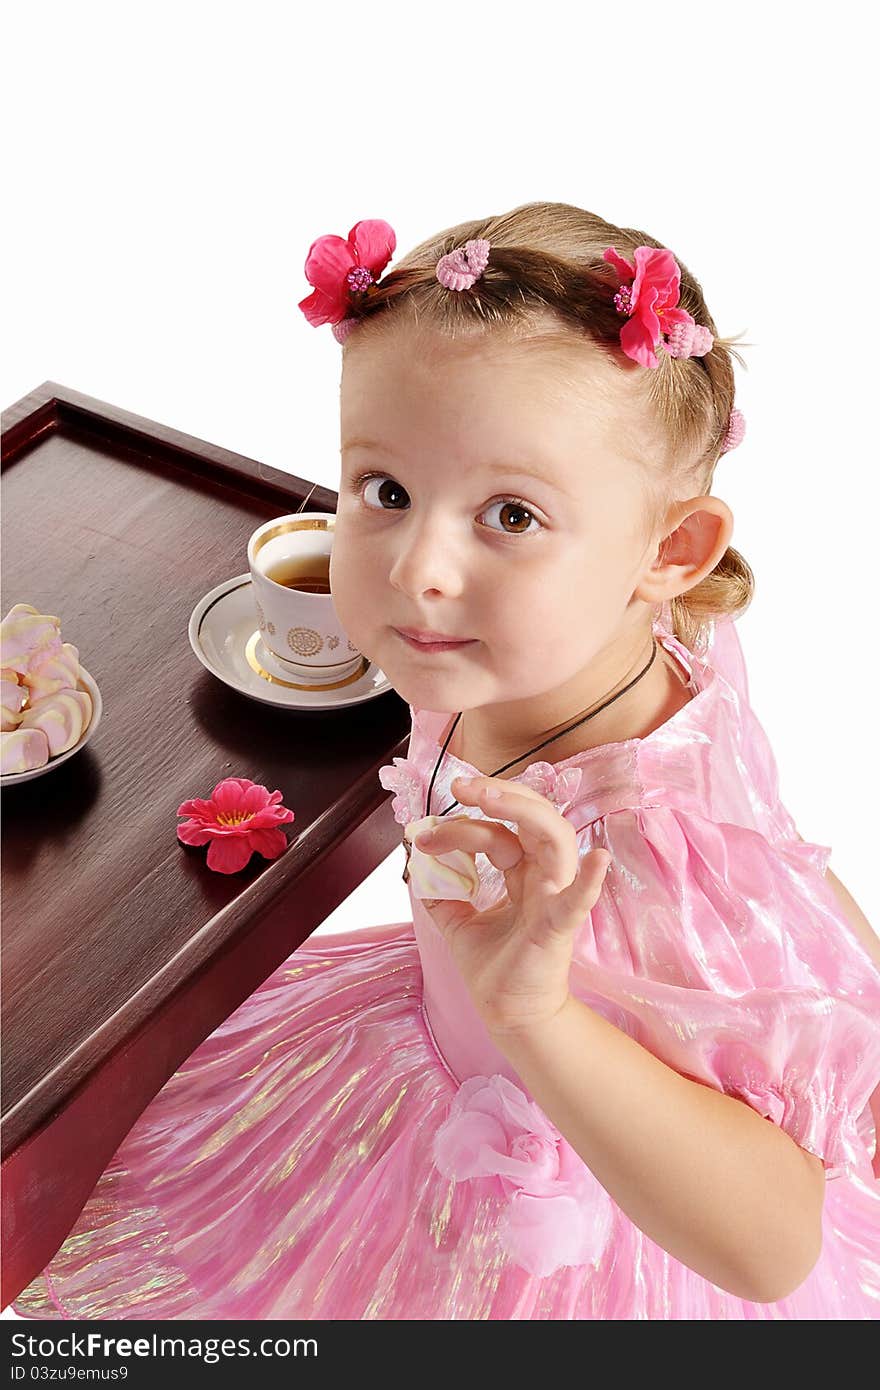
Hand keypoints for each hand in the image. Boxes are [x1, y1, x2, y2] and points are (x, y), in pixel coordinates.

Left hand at [413, 774, 611, 1038]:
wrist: (507, 1015)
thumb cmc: (494, 967)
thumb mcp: (456, 922)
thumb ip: (442, 892)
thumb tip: (419, 865)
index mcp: (524, 872)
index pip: (498, 831)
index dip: (461, 827)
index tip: (423, 836)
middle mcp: (544, 877)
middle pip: (535, 818)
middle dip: (500, 794)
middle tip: (461, 786)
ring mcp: (555, 898)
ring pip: (556, 839)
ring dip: (524, 812)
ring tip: (488, 796)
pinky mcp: (559, 928)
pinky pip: (578, 901)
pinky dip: (589, 881)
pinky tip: (597, 859)